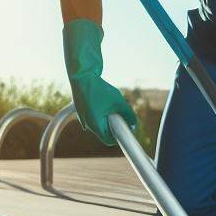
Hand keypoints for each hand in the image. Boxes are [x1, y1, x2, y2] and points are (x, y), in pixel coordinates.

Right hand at [62, 18, 138, 145]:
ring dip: (108, 117)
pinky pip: (94, 115)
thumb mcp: (118, 102)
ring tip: (111, 103)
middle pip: (105, 131)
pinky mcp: (82, 109)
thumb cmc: (99, 89)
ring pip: (100, 123)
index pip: (109, 140)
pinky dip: (101, 111)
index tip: (128, 129)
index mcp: (95, 125)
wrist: (81, 74)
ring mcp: (83, 117)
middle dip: (115, 124)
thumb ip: (128, 114)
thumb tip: (134, 124)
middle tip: (121, 113)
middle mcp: (87, 124)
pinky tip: (103, 100)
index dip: (120, 137)